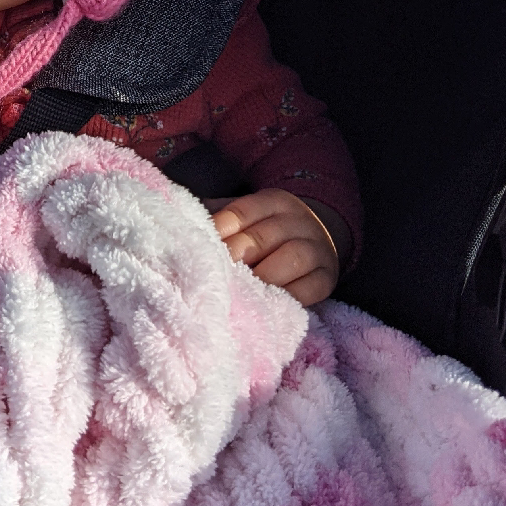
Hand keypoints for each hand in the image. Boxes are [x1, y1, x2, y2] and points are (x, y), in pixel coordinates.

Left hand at [207, 190, 346, 306]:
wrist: (317, 240)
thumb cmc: (266, 233)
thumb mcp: (247, 217)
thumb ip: (217, 218)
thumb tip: (178, 220)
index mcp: (273, 201)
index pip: (240, 212)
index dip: (218, 231)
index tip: (198, 248)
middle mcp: (298, 220)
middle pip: (262, 236)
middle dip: (235, 259)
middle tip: (213, 277)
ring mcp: (317, 248)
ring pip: (292, 257)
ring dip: (262, 277)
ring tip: (240, 293)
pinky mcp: (327, 278)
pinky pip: (311, 288)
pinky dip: (289, 297)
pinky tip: (268, 304)